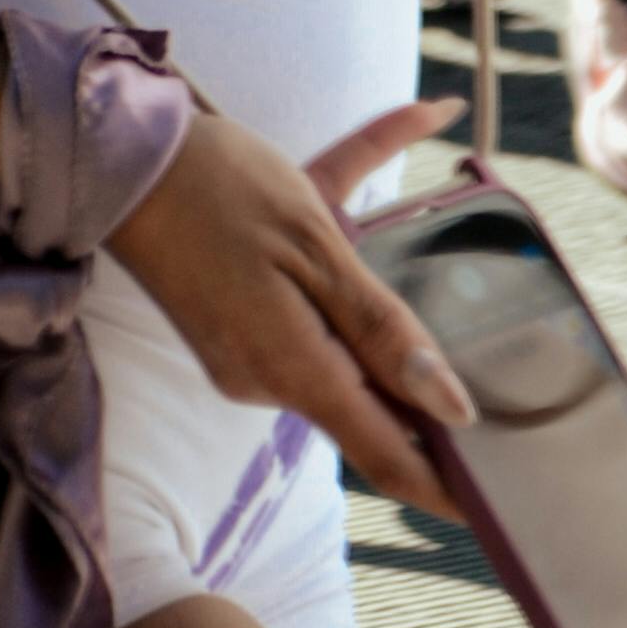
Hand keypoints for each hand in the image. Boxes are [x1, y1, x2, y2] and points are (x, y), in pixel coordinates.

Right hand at [109, 97, 472, 516]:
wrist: (118, 153)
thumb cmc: (221, 189)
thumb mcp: (317, 247)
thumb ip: (382, 329)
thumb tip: (449, 408)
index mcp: (295, 369)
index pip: (386, 455)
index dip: (444, 487)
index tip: (495, 510)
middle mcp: (271, 375)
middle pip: (371, 392)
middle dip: (428, 384)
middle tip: (508, 368)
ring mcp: (250, 347)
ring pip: (345, 332)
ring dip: (391, 292)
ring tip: (467, 210)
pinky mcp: (237, 315)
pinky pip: (311, 286)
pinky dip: (359, 216)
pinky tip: (420, 117)